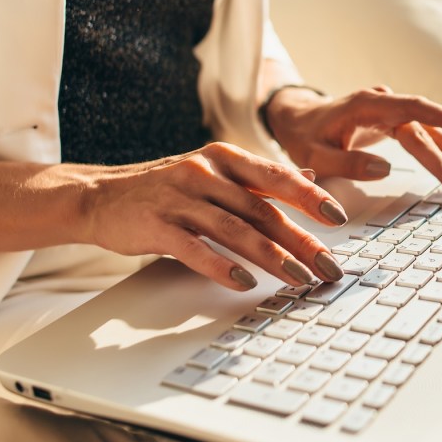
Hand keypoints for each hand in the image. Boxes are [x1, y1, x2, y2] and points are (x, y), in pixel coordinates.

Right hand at [83, 142, 346, 290]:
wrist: (102, 196)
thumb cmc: (168, 187)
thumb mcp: (216, 172)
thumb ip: (261, 178)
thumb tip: (310, 176)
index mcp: (225, 159)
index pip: (277, 177)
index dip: (310, 197)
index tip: (338, 217)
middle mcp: (206, 173)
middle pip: (263, 209)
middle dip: (301, 240)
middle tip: (328, 266)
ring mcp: (180, 198)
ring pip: (235, 229)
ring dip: (271, 257)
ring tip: (298, 278)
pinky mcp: (157, 225)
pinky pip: (195, 247)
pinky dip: (221, 266)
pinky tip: (244, 282)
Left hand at [265, 86, 441, 195]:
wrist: (296, 118)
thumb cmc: (304, 137)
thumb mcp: (315, 157)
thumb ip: (346, 164)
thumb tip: (384, 169)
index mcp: (367, 106)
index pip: (413, 110)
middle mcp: (384, 103)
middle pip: (426, 127)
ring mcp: (390, 110)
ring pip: (429, 127)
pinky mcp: (393, 119)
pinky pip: (423, 128)